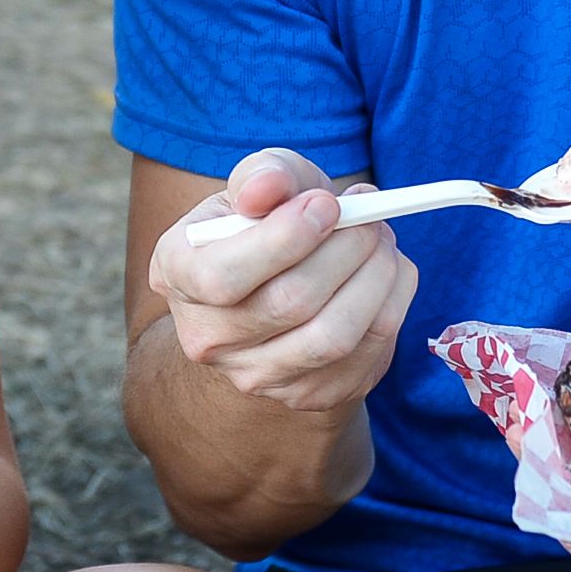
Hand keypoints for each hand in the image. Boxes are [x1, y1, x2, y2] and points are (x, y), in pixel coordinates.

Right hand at [149, 148, 418, 412]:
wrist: (275, 288)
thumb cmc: (264, 225)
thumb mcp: (257, 186)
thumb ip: (263, 176)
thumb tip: (266, 189)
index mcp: (177, 274)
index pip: (223, 276)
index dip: (285, 239)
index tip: (328, 203)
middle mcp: (206, 337)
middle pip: (288, 304)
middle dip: (345, 251)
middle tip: (370, 216)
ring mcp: (256, 376)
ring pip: (332, 336)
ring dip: (376, 279)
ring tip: (382, 242)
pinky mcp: (308, 396)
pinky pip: (367, 354)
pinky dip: (392, 303)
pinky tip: (389, 273)